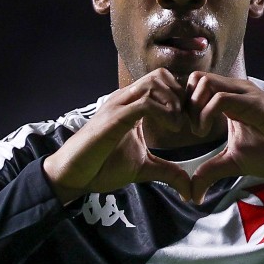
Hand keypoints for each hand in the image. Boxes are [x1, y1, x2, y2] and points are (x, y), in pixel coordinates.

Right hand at [43, 69, 193, 203]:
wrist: (74, 175)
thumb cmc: (102, 167)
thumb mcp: (143, 168)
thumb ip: (168, 172)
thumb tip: (189, 189)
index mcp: (132, 105)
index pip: (162, 82)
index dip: (181, 98)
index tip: (189, 122)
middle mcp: (125, 99)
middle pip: (160, 75)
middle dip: (180, 95)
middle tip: (186, 121)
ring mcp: (119, 106)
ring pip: (154, 83)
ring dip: (174, 102)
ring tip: (178, 125)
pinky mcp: (114, 118)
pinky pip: (145, 102)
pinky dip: (165, 113)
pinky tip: (171, 129)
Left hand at [186, 73, 263, 203]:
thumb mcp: (232, 163)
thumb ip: (210, 172)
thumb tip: (193, 194)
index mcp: (229, 98)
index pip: (196, 85)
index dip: (184, 104)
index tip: (184, 129)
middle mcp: (235, 90)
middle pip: (196, 77)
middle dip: (185, 102)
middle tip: (189, 128)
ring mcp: (244, 94)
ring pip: (205, 81)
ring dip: (194, 106)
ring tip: (199, 131)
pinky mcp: (253, 103)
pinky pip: (220, 98)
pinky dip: (205, 114)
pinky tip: (205, 132)